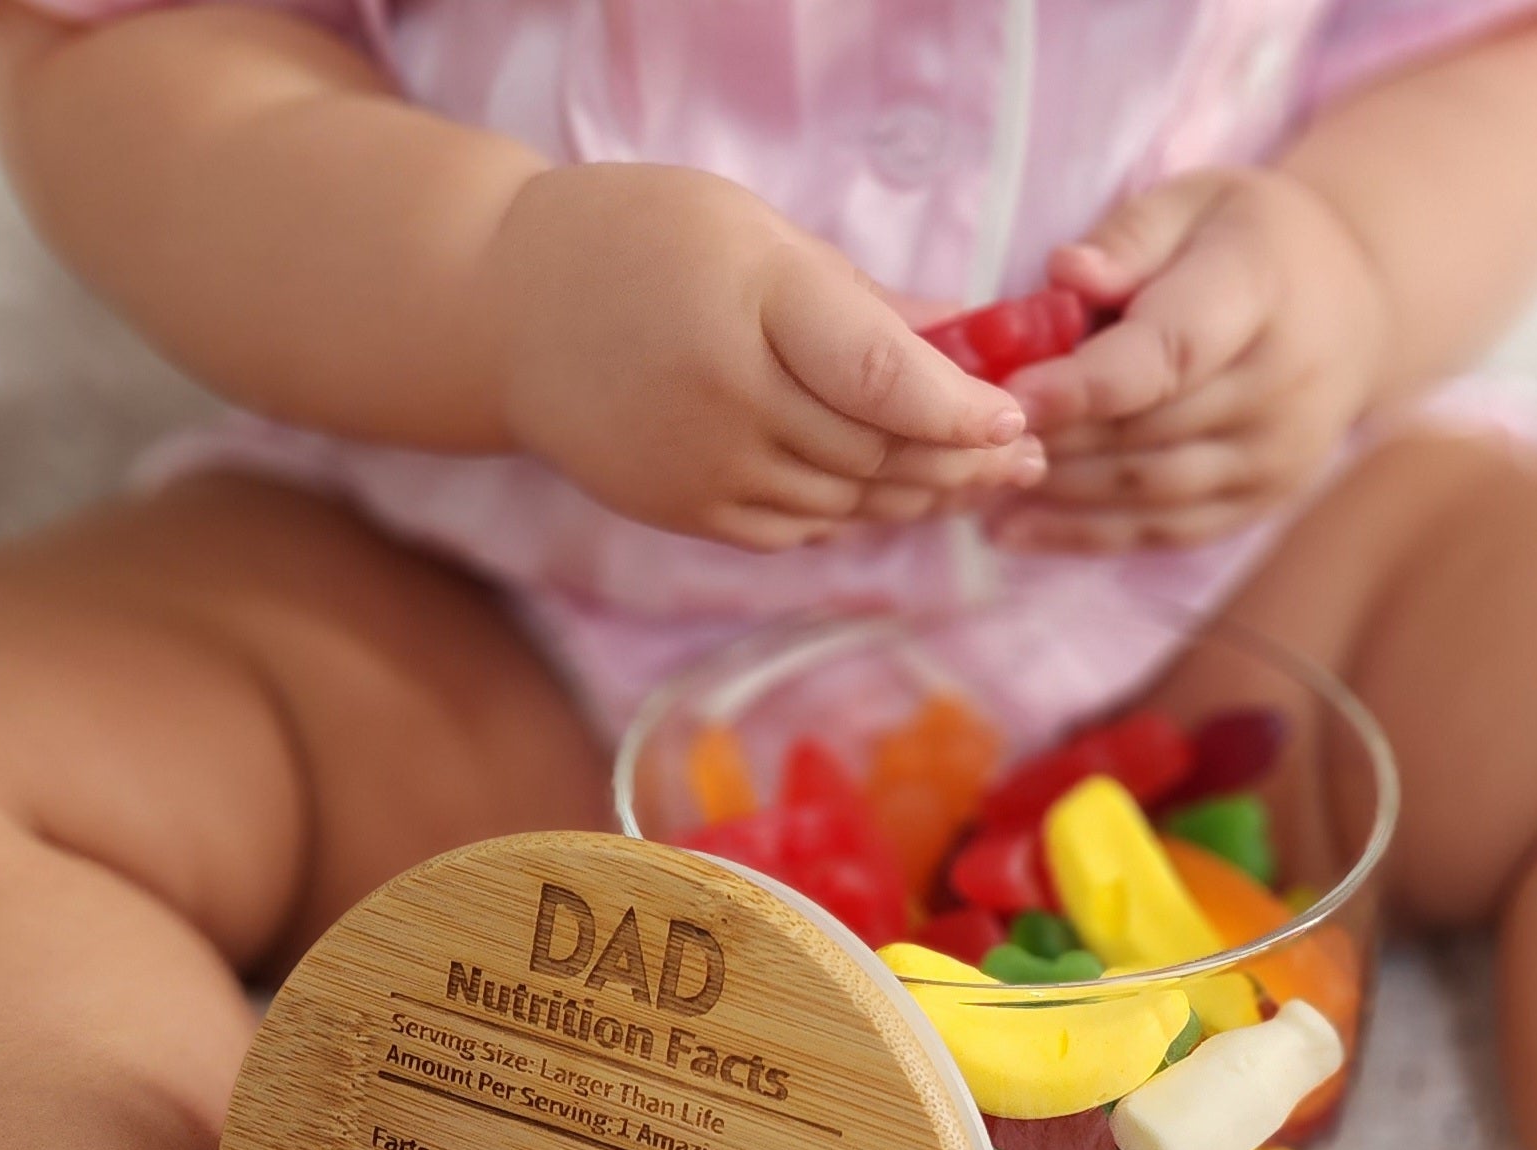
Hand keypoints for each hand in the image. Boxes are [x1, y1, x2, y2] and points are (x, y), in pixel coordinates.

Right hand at [484, 164, 1044, 550]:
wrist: (509, 314)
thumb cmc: (646, 246)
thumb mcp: (753, 233)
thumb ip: (859, 299)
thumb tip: (970, 335)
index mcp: (752, 302)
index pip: (882, 377)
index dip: (960, 409)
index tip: (1014, 417)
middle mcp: (729, 396)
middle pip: (878, 452)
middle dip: (963, 459)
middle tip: (1027, 454)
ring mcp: (706, 467)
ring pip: (849, 502)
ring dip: (922, 495)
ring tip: (980, 480)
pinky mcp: (689, 514)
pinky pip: (800, 528)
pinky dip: (856, 515)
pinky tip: (896, 497)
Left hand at [995, 168, 1390, 551]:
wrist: (1354, 306)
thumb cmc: (1249, 242)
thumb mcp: (1197, 202)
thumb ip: (1129, 236)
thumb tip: (1065, 273)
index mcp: (1261, 291)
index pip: (1170, 351)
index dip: (1085, 382)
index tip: (1010, 394)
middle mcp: (1281, 384)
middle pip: (1146, 429)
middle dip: (1052, 438)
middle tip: (968, 439)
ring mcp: (1277, 454)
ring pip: (1147, 490)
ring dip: (1056, 492)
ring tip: (977, 483)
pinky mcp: (1260, 502)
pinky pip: (1162, 531)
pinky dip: (1083, 536)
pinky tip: (1015, 530)